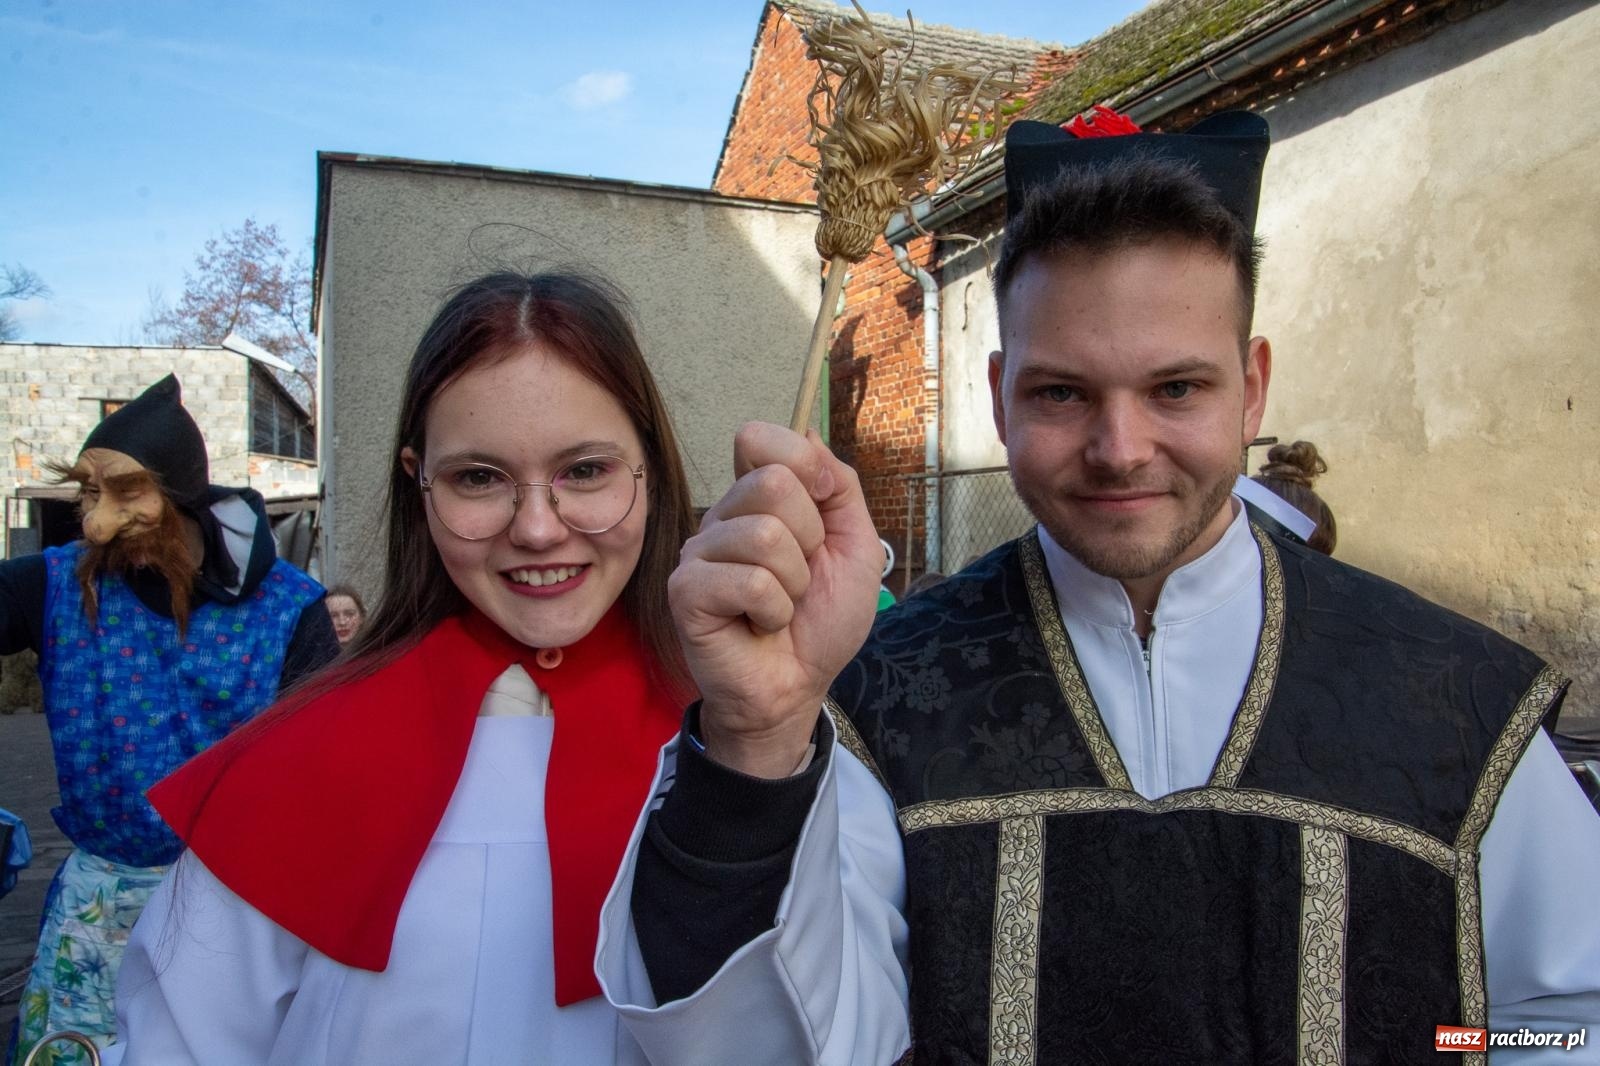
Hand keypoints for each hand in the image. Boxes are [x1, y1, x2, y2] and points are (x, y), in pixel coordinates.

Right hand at [669, 423, 882, 776]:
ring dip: (794, 584)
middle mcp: (723, 517)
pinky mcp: (685, 591)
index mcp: (757, 499)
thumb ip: (839, 486)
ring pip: (764, 536)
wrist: (797, 687)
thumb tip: (806, 432)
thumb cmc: (820, 622)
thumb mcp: (855, 545)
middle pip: (773, 484)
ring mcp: (699, 552)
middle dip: (809, 540)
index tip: (822, 514)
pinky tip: (760, 624)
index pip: (759, 438)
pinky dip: (773, 611)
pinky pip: (749, 582)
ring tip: (780, 607)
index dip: (803, 468)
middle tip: (799, 578)